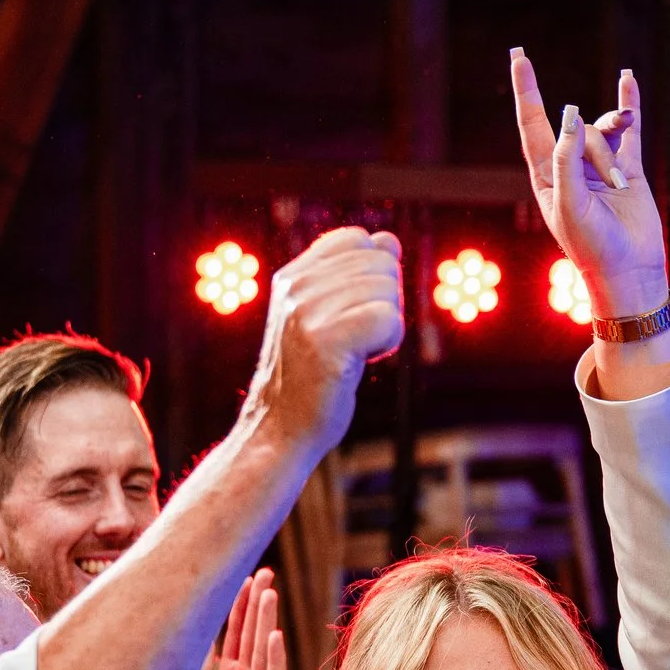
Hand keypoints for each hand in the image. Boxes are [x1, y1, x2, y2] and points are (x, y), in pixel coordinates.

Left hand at [204, 571, 292, 669]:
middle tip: (264, 570)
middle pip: (252, 634)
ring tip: (269, 591)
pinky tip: (276, 635)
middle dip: (256, 603)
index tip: (239, 579)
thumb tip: (172, 664)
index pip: (234, 636)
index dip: (236, 609)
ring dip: (266, 621)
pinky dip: (275, 658)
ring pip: (264, 650)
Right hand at [245, 226, 405, 450]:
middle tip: (355, 339)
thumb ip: (354, 276)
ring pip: (388, 290)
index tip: (355, 311)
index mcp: (292, 276)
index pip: (357, 239)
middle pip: (381, 263)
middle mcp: (296, 288)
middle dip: (385, 302)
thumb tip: (389, 240)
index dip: (374, 272)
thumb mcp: (327, 317)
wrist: (280, 430)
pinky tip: (362, 360)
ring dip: (386, 327)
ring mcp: (306, 312)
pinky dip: (388, 342)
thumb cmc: (311, 378)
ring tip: (354, 352)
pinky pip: (387, 318)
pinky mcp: (324, 340)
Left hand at [511, 49, 664, 319]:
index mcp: (546, 176)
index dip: (528, 91)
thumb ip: (566, 159)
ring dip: (614, 154)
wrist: (629, 271)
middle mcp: (570, 167)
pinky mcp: (628, 169)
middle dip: (595, 150)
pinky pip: (629, 130)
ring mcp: (599, 166)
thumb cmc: (591, 246)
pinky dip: (629, 104)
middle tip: (608, 186)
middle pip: (577, 130)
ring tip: (621, 186)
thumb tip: (569, 113)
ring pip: (605, 132)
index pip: (533, 124)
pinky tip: (627, 78)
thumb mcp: (569, 204)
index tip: (520, 56)